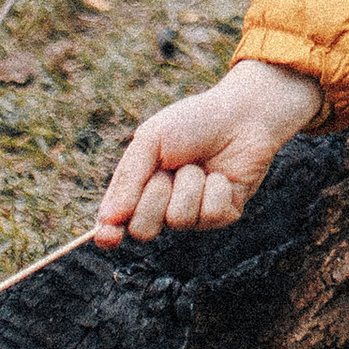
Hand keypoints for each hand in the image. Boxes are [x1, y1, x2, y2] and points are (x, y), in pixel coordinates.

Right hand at [93, 59, 324, 245]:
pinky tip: (222, 174)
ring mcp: (194, 214)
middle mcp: (164, 207)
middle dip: (155, 196)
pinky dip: (216, 188)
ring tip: (199, 165)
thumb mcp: (151, 139)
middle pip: (143, 229)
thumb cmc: (193, 122)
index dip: (108, 234)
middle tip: (169, 170)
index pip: (115, 224)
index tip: (108, 235)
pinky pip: (211, 214)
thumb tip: (109, 220)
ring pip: (179, 220)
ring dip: (189, 184)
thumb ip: (128, 178)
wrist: (241, 112)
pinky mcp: (224, 214)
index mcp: (140, 189)